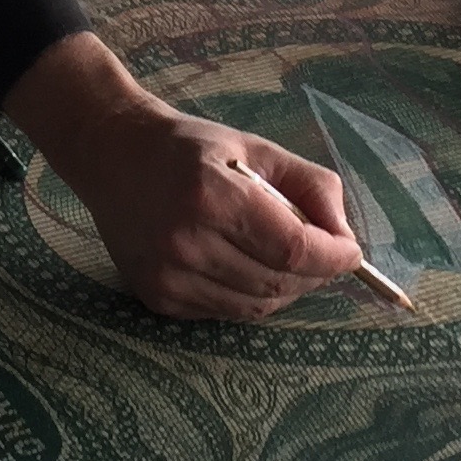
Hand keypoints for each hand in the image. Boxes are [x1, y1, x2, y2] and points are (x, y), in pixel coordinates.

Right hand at [1, 34, 362, 320]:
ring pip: (256, 307)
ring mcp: (167, 274)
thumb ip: (309, 185)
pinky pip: (224, 312)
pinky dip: (249, 297)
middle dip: (315, 273)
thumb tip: (344, 236)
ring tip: (284, 259)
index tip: (351, 252)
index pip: (293, 248)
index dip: (332, 257)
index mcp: (213, 196)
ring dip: (285, 289)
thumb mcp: (254, 148)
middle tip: (323, 253)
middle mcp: (186, 241)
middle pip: (279, 283)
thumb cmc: (187, 147)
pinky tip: (244, 266)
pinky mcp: (156, 296)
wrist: (109, 153)